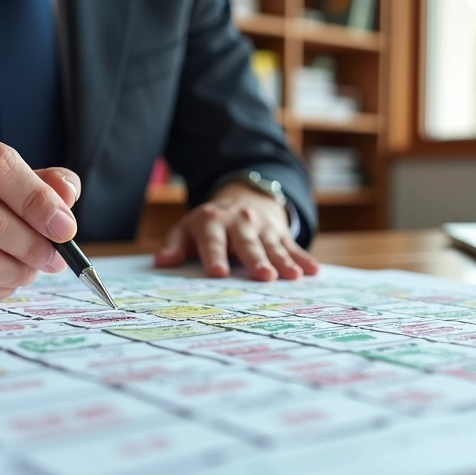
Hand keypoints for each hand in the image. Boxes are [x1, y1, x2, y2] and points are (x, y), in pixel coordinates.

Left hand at [154, 182, 319, 280]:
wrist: (244, 197)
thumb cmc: (209, 225)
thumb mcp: (188, 229)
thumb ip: (175, 245)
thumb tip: (162, 262)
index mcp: (212, 222)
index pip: (212, 240)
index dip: (214, 256)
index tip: (217, 273)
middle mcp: (239, 222)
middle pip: (247, 244)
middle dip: (256, 260)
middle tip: (264, 277)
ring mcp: (263, 228)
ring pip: (273, 246)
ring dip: (284, 261)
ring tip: (293, 277)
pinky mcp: (281, 233)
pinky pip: (293, 247)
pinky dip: (304, 259)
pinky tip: (313, 271)